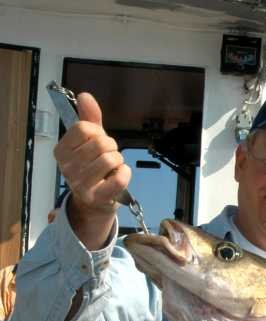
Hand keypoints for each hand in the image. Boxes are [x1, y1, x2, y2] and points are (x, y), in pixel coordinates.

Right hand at [52, 92, 128, 248]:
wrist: (94, 201)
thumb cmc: (93, 168)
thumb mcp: (89, 142)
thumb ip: (89, 119)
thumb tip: (85, 96)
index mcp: (61, 151)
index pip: (84, 128)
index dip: (98, 132)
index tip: (98, 142)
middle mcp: (67, 167)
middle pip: (100, 142)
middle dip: (112, 147)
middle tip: (108, 158)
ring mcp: (81, 183)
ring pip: (111, 159)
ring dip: (119, 161)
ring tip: (112, 169)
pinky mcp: (97, 197)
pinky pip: (120, 177)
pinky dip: (126, 174)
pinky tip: (119, 176)